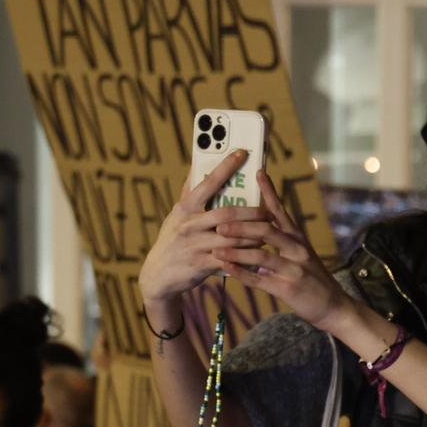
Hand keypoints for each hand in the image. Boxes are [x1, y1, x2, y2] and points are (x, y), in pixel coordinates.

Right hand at [137, 151, 268, 310]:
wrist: (158, 274)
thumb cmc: (173, 239)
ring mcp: (194, 245)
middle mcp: (189, 224)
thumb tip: (198, 164)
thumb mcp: (177, 214)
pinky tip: (258, 254)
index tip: (242, 153)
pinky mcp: (200, 265)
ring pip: (232, 238)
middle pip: (227, 214)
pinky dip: (245, 257)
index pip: (208, 183)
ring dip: (253, 236)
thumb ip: (189, 192)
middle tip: (268, 210)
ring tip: (268, 232)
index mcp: (185, 208)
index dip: (226, 167)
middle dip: (251, 212)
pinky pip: (229, 259)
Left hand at [210, 171, 350, 329]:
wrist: (335, 306)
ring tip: (216, 248)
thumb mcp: (301, 255)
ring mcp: (294, 270)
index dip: (269, 192)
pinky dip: (242, 274)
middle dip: (241, 226)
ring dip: (236, 251)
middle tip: (219, 222)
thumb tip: (258, 229)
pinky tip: (226, 269)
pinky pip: (260, 280)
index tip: (258, 173)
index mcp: (298, 239)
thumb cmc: (313, 279)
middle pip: (267, 230)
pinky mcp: (289, 289)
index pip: (281, 211)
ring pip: (261, 255)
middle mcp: (298, 250)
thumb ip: (282, 242)